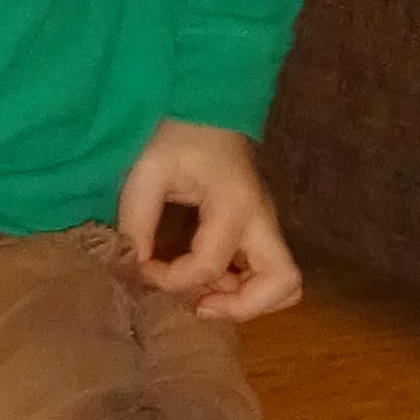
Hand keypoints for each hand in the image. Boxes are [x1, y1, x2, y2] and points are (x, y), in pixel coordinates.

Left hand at [116, 120, 300, 323]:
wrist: (206, 112)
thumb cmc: (176, 137)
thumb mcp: (145, 174)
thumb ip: (137, 223)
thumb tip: (136, 269)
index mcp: (233, 204)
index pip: (209, 266)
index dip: (173, 280)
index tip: (144, 269)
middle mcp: (261, 219)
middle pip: (283, 283)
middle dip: (241, 307)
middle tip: (199, 305)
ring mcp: (266, 226)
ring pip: (283, 284)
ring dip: (245, 301)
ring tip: (202, 295)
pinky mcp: (260, 230)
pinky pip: (269, 274)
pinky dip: (245, 289)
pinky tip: (208, 281)